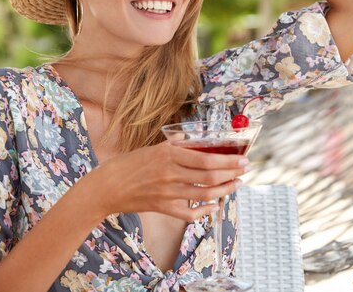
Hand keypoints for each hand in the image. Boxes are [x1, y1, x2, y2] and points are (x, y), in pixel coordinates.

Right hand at [85, 142, 249, 220]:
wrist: (106, 187)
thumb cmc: (127, 164)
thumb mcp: (151, 148)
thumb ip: (174, 145)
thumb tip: (192, 140)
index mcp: (168, 155)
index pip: (206, 158)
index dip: (228, 160)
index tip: (241, 158)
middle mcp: (171, 173)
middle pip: (210, 175)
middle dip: (232, 172)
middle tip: (245, 169)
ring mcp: (168, 193)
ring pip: (204, 194)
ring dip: (224, 189)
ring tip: (235, 184)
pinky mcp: (163, 207)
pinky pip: (189, 213)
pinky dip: (204, 211)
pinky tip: (214, 206)